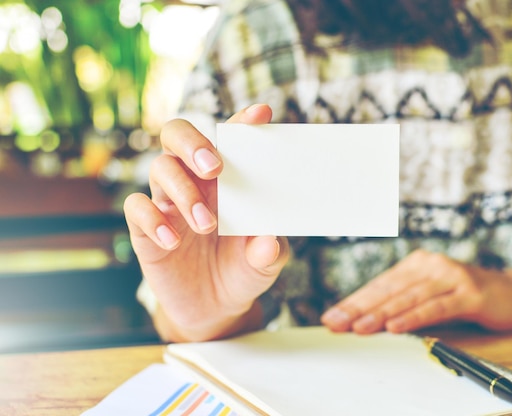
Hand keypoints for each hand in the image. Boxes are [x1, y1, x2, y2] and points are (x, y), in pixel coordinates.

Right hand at [124, 104, 288, 340]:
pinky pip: (137, 208)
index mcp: (227, 179)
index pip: (230, 140)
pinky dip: (153, 219)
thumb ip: (269, 251)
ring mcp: (167, 203)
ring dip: (183, 191)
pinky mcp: (145, 229)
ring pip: (160, 168)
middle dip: (194, 142)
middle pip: (178, 135)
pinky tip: (173, 240)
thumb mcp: (264, 263)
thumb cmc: (243, 271)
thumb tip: (267, 241)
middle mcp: (194, 182)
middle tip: (214, 167)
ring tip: (206, 224)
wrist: (216, 309)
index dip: (242, 123)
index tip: (261, 114)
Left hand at [320, 249, 511, 333]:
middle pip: (388, 290)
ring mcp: (450, 277)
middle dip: (358, 309)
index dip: (353, 302)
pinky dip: (413, 317)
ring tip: (358, 328)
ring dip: (381, 314)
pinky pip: (436, 307)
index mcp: (417, 264)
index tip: (331, 318)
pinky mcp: (469, 293)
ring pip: (408, 298)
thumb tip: (365, 321)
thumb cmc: (467, 297)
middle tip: (335, 324)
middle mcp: (430, 265)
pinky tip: (395, 327)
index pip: (379, 285)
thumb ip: (405, 304)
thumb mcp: (432, 296)